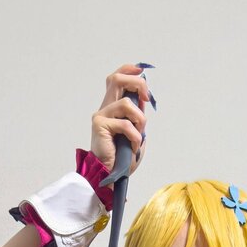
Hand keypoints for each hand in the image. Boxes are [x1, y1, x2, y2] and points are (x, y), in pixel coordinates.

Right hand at [90, 63, 150, 179]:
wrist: (110, 176)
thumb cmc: (122, 159)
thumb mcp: (135, 133)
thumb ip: (137, 116)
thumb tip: (144, 99)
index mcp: (113, 107)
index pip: (117, 79)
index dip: (129, 70)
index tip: (142, 72)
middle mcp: (105, 108)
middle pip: (117, 79)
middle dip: (137, 83)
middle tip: (146, 99)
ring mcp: (101, 116)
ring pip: (126, 103)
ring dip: (140, 120)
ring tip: (138, 137)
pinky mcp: (100, 125)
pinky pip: (125, 124)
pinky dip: (135, 137)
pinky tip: (133, 147)